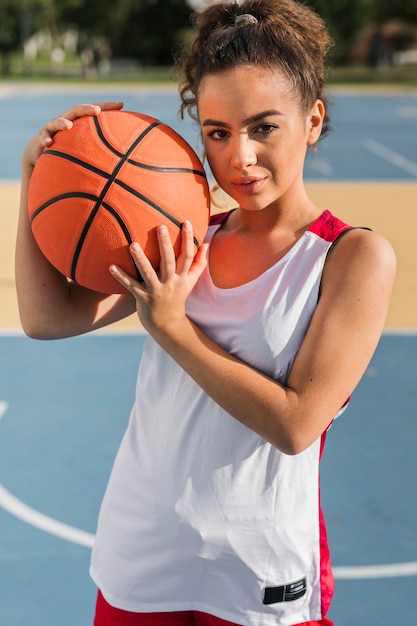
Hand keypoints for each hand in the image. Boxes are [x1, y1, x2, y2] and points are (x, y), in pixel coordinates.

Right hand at [22, 101, 123, 169]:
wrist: (41, 156)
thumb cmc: (68, 152)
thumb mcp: (85, 150)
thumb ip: (101, 151)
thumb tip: (126, 161)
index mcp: (79, 122)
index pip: (94, 111)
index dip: (107, 106)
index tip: (122, 104)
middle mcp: (66, 121)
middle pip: (76, 111)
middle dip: (86, 109)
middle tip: (97, 111)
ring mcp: (52, 129)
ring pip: (57, 122)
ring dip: (62, 123)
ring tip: (68, 126)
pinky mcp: (40, 138)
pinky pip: (42, 137)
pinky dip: (45, 139)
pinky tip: (48, 143)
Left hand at [109, 220, 207, 334]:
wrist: (168, 324)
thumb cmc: (178, 298)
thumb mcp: (190, 282)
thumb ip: (198, 263)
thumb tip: (207, 244)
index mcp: (183, 278)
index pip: (188, 256)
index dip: (188, 239)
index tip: (187, 222)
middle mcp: (171, 283)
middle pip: (169, 262)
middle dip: (165, 244)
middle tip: (160, 226)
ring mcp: (156, 291)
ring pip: (148, 273)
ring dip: (140, 259)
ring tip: (133, 245)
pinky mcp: (143, 298)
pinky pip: (131, 286)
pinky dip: (121, 277)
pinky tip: (111, 267)